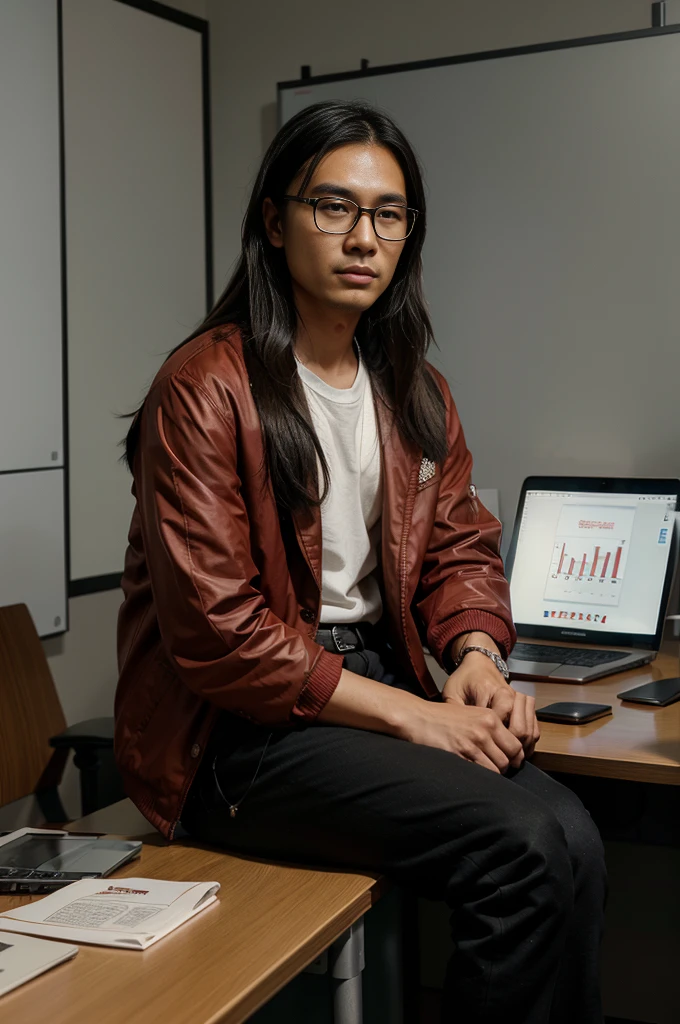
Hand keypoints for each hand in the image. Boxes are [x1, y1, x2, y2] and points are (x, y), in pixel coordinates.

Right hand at [402, 697, 523, 773]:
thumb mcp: (472, 713)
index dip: (515, 758)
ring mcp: (471, 743)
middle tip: (495, 768)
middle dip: (504, 768)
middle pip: (508, 760)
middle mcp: (484, 730)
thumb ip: (490, 727)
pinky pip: (479, 773)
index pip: (516, 745)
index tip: (509, 762)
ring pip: (496, 769)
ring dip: (491, 774)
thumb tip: (507, 748)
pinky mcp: (459, 755)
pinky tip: (471, 771)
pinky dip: (478, 776)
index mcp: (490, 718)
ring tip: (482, 770)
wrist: (418, 717)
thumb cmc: (443, 716)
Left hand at [442, 652, 539, 762]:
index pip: (498, 722)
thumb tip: (454, 735)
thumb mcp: (452, 691)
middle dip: (510, 750)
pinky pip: (534, 727)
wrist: (480, 663)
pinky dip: (529, 742)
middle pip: (519, 729)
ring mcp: (520, 700)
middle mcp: (510, 695)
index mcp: (491, 691)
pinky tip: (519, 753)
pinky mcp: (526, 705)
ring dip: (522, 749)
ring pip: (529, 730)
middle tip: (501, 765)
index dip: (493, 742)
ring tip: (510, 763)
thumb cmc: (464, 679)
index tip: (485, 756)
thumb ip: (455, 711)